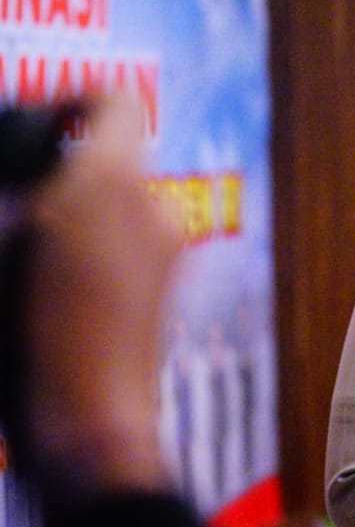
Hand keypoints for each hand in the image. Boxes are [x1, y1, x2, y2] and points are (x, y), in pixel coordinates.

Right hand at [22, 96, 182, 497]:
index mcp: (110, 182)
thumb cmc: (26, 337)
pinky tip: (45, 282)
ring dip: (69, 210)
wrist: (88, 425)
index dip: (69, 101)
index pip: (115, 102)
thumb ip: (12, 196)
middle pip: (107, 156)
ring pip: (114, 202)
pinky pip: (123, 240)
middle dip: (54, 167)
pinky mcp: (166, 284)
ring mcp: (167, 247)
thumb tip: (15, 183)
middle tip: (10, 199)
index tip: (26, 128)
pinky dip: (87, 243)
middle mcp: (153, 206)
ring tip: (20, 248)